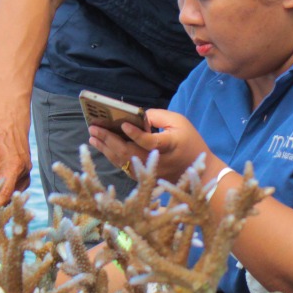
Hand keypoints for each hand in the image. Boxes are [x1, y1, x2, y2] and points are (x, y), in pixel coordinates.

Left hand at [88, 109, 215, 184]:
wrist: (200, 171)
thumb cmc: (190, 142)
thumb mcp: (180, 122)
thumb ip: (158, 116)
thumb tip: (136, 117)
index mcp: (170, 145)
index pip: (150, 142)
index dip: (136, 134)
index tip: (123, 125)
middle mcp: (158, 161)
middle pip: (129, 153)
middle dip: (109, 140)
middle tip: (94, 128)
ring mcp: (150, 171)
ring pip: (123, 162)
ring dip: (106, 148)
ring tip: (92, 137)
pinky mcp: (145, 176)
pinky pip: (125, 167)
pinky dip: (111, 156)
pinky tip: (102, 147)